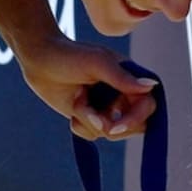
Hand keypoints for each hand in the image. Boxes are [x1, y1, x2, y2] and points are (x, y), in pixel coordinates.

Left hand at [15, 33, 157, 139]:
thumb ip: (123, 78)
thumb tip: (152, 86)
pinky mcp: (90, 117)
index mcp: (131, 78)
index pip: (148, 106)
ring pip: (111, 132)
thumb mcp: (97, 63)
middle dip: (111, 125)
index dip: (134, 119)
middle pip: (135, 126)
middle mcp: (123, 95)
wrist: (39, 61)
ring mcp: (107, 108)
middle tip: (90, 115)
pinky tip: (73, 108)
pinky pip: (94, 135)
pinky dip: (81, 126)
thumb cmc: (69, 56)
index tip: (114, 127)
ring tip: (78, 99)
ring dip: (90, 120)